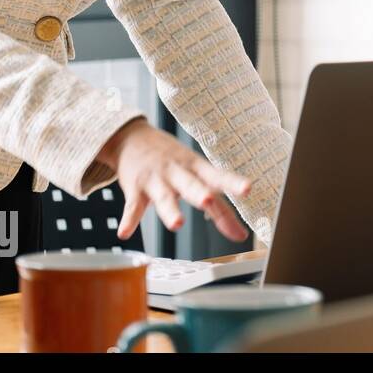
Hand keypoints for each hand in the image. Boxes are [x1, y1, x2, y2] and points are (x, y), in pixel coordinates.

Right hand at [95, 119, 252, 242]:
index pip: (218, 177)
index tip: (247, 189)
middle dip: (200, 194)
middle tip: (208, 201)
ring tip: (177, 224)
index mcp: (197, 168)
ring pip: (164, 196)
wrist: (132, 137)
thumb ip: (218, 207)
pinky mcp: (135, 187)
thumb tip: (240, 235)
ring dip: (170, 210)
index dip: (233, 183)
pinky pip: (133, 206)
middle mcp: (178, 172)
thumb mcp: (197, 173)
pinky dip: (129, 220)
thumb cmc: (172, 158)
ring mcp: (156, 179)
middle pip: (191, 184)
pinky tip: (125, 233)